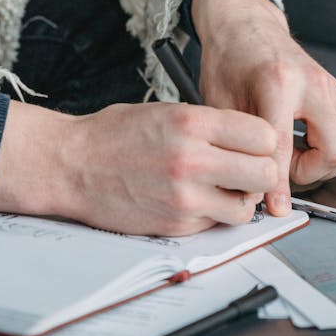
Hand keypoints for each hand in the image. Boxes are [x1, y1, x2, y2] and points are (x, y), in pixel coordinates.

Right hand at [0, 97, 277, 236]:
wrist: (70, 164)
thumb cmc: (111, 135)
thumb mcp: (163, 111)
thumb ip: (206, 125)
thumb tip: (246, 139)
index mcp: (191, 123)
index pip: (263, 134)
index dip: (263, 140)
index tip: (255, 144)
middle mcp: (192, 159)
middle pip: (265, 172)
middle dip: (260, 171)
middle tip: (245, 168)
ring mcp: (185, 196)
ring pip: (247, 207)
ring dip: (240, 199)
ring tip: (221, 187)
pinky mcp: (177, 224)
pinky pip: (216, 224)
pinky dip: (213, 215)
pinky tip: (195, 199)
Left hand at [192, 0, 335, 215]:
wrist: (244, 25)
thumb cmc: (228, 58)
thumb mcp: (219, 101)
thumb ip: (235, 143)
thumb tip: (246, 189)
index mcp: (277, 82)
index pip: (283, 145)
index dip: (277, 183)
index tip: (275, 206)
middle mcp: (312, 83)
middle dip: (309, 172)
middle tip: (279, 167)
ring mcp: (331, 87)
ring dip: (324, 164)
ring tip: (290, 156)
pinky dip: (331, 150)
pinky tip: (302, 144)